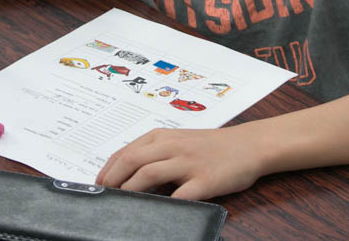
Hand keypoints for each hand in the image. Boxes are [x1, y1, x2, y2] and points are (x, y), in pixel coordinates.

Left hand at [96, 125, 263, 199]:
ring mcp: (189, 163)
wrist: (249, 145)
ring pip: (149, 174)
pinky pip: (181, 194)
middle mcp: (173, 146)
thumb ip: (157, 151)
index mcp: (164, 136)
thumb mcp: (180, 140)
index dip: (109, 168)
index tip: (98, 182)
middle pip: (132, 160)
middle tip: (105, 194)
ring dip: (131, 189)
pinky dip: (166, 204)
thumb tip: (127, 171)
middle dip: (113, 178)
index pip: (127, 150)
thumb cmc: (212, 145)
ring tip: (121, 202)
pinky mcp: (205, 181)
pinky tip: (157, 212)